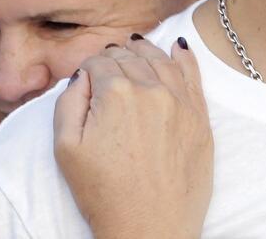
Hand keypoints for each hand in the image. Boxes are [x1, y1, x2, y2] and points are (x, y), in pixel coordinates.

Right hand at [54, 36, 212, 238]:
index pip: (100, 62)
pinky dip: (184, 57)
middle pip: (129, 57)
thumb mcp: (66, 148)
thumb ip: (69, 101)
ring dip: (145, 51)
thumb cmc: (104, 193)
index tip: (87, 78)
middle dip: (115, 57)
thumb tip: (84, 74)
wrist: (150, 230)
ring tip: (135, 47)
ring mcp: (179, 101)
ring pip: (159, 60)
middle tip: (108, 64)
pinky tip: (179, 46)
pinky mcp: (199, 116)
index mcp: (116, 93)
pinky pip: (193, 75)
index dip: (90, 67)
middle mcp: (150, 88)